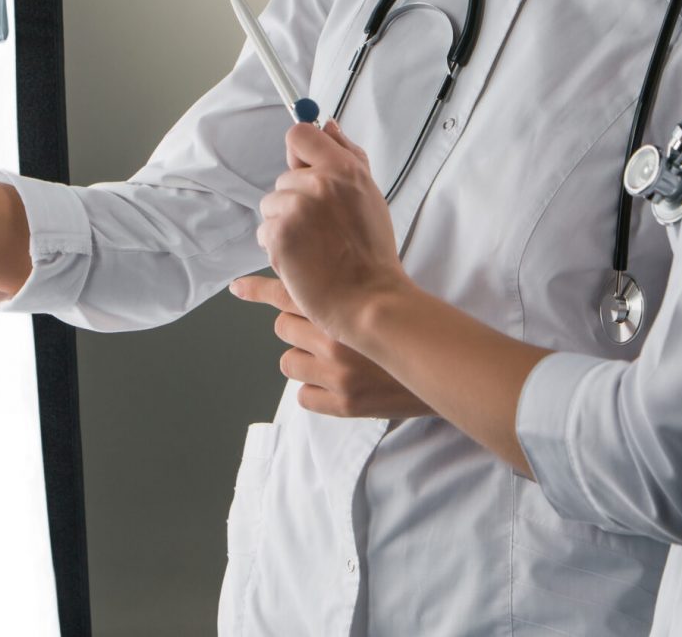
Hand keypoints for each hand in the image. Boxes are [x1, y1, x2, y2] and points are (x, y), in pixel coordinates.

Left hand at [231, 273, 431, 418]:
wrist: (445, 366)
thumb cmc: (411, 325)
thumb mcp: (380, 294)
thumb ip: (344, 288)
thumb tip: (308, 276)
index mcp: (343, 306)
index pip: (287, 292)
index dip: (256, 289)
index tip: (235, 287)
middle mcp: (336, 338)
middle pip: (283, 328)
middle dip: (299, 330)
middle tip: (325, 332)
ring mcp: (339, 373)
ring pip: (289, 363)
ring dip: (306, 361)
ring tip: (337, 360)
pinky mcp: (346, 405)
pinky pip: (304, 398)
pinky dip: (317, 392)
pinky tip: (341, 385)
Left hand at [255, 119, 410, 343]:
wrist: (368, 299)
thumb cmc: (371, 251)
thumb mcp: (368, 194)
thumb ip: (347, 155)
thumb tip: (328, 125)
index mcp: (343, 169)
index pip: (300, 134)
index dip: (300, 151)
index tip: (305, 165)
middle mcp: (318, 184)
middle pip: (284, 177)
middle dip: (297, 199)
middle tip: (323, 226)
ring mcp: (296, 210)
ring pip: (272, 205)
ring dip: (285, 224)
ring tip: (313, 245)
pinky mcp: (279, 237)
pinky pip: (265, 232)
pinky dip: (278, 247)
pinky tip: (303, 260)